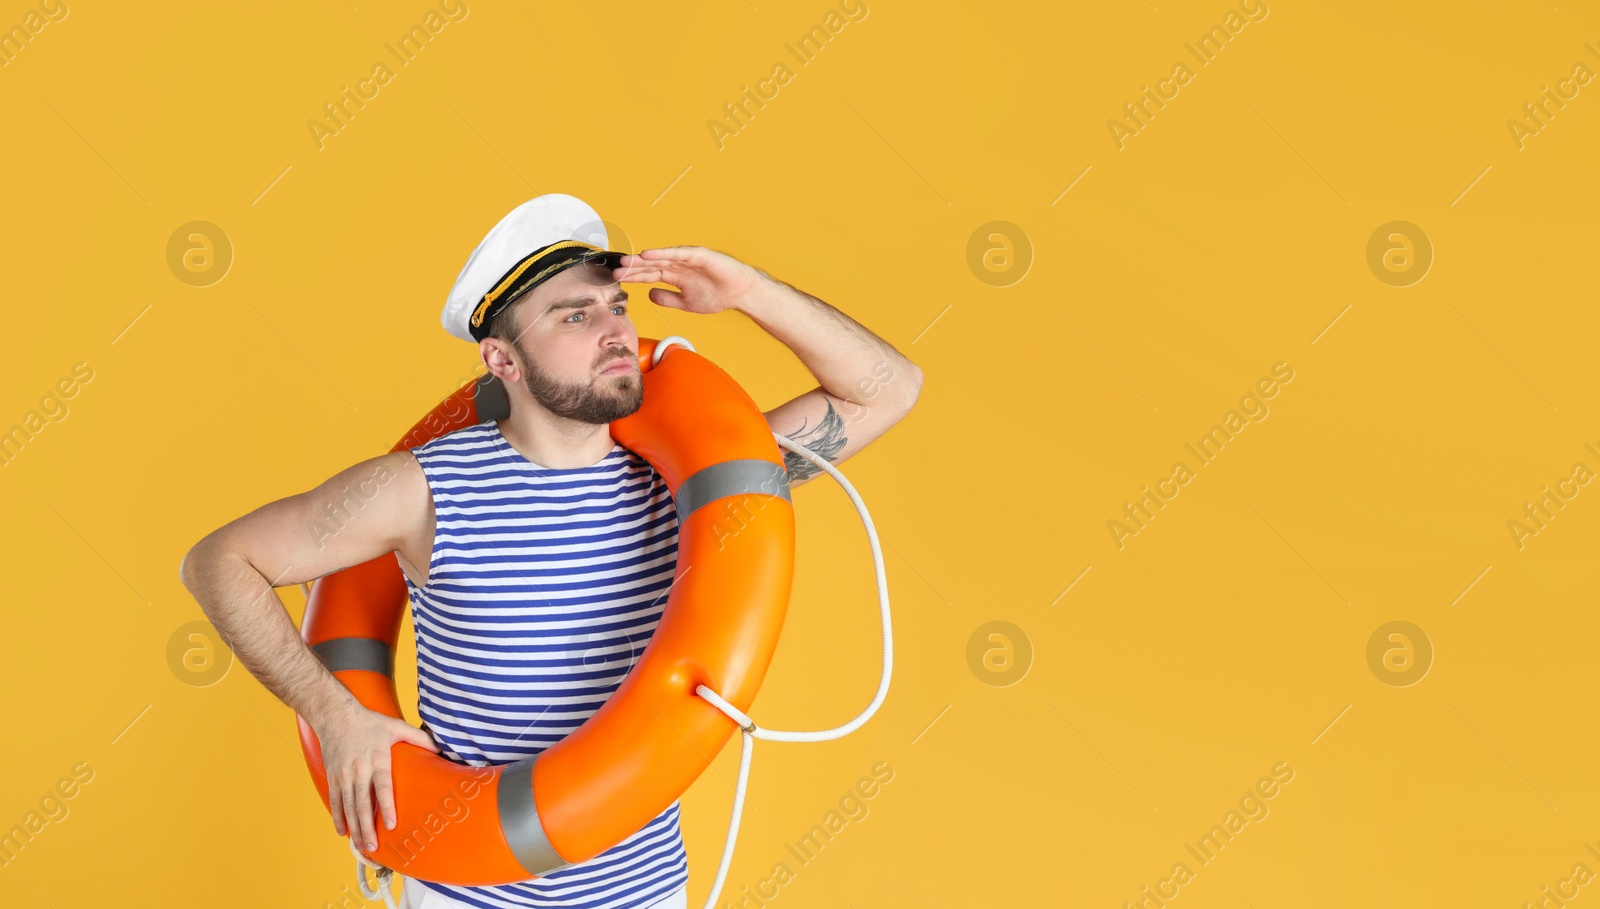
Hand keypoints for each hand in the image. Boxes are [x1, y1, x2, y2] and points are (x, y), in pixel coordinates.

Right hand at [315, 699, 440, 849]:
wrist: (336, 716)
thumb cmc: (369, 722)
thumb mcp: (396, 726)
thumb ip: (418, 738)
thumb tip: (440, 748)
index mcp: (378, 759)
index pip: (382, 788)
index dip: (386, 807)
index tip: (391, 825)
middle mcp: (359, 770)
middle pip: (363, 804)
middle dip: (368, 828)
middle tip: (374, 847)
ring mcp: (343, 775)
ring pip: (348, 807)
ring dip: (355, 828)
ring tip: (362, 846)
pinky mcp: (333, 777)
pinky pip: (335, 801)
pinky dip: (338, 818)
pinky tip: (343, 832)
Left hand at [612, 246, 766, 314]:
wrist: (740, 293)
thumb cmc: (716, 295)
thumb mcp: (686, 303)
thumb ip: (667, 299)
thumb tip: (649, 295)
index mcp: (674, 276)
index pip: (649, 275)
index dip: (633, 276)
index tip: (616, 278)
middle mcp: (678, 265)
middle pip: (650, 265)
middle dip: (633, 268)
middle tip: (614, 270)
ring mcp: (687, 259)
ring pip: (660, 258)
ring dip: (642, 260)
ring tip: (626, 261)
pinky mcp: (698, 255)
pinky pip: (677, 254)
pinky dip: (662, 253)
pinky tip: (648, 254)